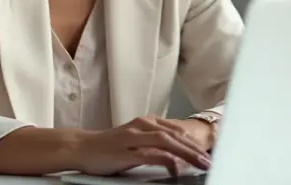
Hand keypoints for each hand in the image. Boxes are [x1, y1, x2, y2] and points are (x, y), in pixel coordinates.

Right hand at [72, 115, 211, 176]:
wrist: (81, 147)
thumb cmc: (108, 147)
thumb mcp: (133, 140)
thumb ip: (152, 143)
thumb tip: (175, 154)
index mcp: (144, 122)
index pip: (175, 129)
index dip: (192, 140)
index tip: (206, 151)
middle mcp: (140, 126)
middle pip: (174, 134)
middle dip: (194, 148)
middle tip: (209, 160)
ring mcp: (133, 138)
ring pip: (166, 141)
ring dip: (186, 152)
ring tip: (200, 163)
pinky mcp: (125, 152)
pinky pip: (150, 154)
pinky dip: (165, 160)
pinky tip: (175, 168)